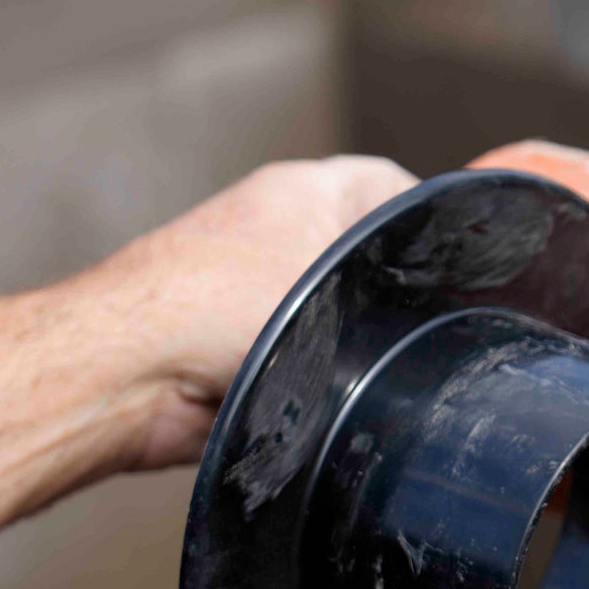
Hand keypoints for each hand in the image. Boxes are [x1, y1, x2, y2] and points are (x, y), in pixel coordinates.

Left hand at [81, 155, 416, 469]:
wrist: (125, 376)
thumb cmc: (211, 309)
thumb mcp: (334, 286)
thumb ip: (397, 295)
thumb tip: (438, 318)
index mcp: (307, 190)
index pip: (398, 189)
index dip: (432, 227)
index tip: (463, 268)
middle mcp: (280, 231)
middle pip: (373, 258)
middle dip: (394, 296)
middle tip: (420, 325)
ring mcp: (258, 290)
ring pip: (340, 317)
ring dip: (350, 347)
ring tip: (364, 366)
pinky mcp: (242, 349)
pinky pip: (306, 364)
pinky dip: (315, 382)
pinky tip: (328, 398)